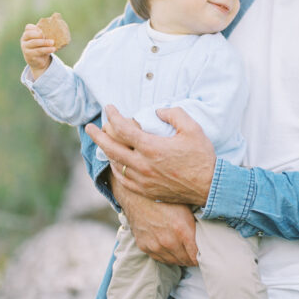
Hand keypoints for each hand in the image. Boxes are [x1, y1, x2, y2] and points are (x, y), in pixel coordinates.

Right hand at [20, 24, 54, 77]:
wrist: (40, 61)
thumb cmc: (42, 46)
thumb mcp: (44, 38)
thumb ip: (48, 29)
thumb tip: (57, 14)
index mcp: (27, 33)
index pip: (28, 27)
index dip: (35, 27)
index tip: (43, 30)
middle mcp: (24, 40)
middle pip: (29, 34)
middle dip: (38, 34)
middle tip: (46, 35)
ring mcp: (25, 48)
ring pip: (34, 43)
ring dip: (44, 42)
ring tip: (53, 42)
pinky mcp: (29, 55)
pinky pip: (38, 51)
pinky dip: (46, 49)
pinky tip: (53, 49)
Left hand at [85, 104, 215, 205]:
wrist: (209, 187)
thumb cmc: (202, 157)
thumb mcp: (193, 129)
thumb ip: (174, 114)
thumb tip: (158, 111)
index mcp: (151, 147)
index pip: (123, 129)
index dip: (113, 116)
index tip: (109, 108)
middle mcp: (142, 165)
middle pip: (111, 148)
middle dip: (97, 136)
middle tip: (89, 127)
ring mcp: (142, 180)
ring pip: (115, 164)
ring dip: (106, 152)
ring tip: (102, 143)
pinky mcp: (146, 191)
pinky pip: (123, 180)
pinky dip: (116, 169)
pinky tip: (115, 163)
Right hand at [112, 172, 197, 265]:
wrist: (137, 194)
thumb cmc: (165, 197)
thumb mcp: (187, 206)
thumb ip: (198, 223)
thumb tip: (210, 233)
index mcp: (182, 231)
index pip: (197, 256)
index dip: (203, 255)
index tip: (206, 252)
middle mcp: (168, 242)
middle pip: (186, 261)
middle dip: (193, 257)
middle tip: (197, 252)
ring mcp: (155, 246)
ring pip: (174, 262)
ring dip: (181, 258)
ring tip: (185, 250)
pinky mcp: (144, 247)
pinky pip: (160, 258)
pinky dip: (168, 255)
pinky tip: (172, 248)